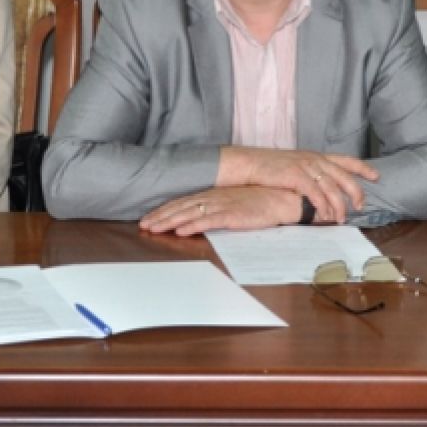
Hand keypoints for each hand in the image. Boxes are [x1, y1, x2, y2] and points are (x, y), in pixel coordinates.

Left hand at [141, 186, 303, 236]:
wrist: (283, 198)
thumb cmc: (261, 201)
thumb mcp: (234, 202)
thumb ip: (217, 208)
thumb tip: (199, 217)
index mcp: (213, 195)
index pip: (183, 203)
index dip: (164, 211)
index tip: (149, 219)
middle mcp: (214, 198)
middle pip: (181, 207)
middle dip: (160, 217)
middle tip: (143, 225)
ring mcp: (222, 206)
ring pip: (189, 214)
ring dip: (169, 222)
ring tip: (153, 228)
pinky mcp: (233, 215)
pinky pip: (208, 221)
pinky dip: (192, 225)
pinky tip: (180, 230)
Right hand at [220, 147, 378, 221]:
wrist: (249, 163)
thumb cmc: (269, 168)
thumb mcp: (294, 166)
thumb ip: (310, 174)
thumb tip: (322, 191)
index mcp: (315, 156)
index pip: (345, 159)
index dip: (362, 167)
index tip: (376, 176)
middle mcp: (314, 159)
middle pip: (344, 175)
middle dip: (356, 191)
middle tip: (360, 206)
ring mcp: (305, 166)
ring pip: (332, 187)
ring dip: (339, 205)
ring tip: (341, 218)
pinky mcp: (295, 176)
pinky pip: (315, 193)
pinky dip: (322, 205)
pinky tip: (325, 215)